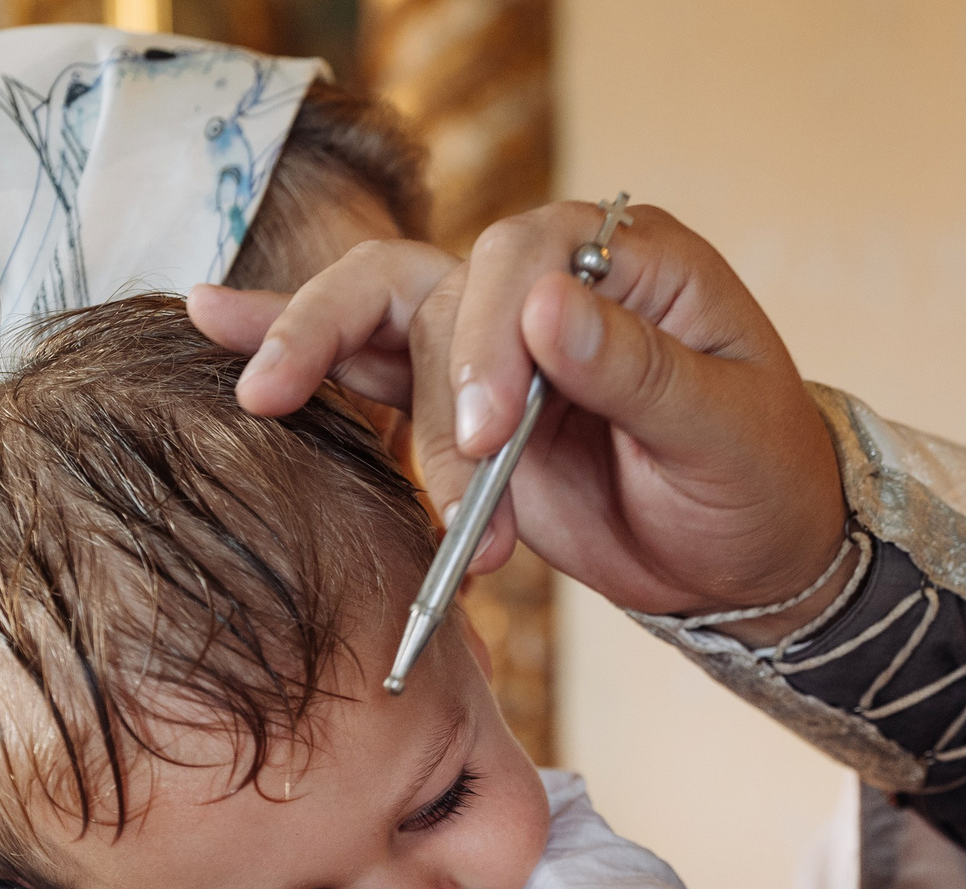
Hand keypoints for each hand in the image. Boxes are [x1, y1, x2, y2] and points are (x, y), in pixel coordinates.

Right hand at [189, 203, 847, 620]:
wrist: (749, 555)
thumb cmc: (757, 478)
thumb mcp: (721, 429)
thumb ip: (635, 370)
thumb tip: (546, 310)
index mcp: (624, 256)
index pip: (522, 259)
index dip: (489, 339)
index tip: (489, 436)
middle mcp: (544, 280)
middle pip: (430, 287)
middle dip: (422, 384)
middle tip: (451, 473)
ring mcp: (490, 339)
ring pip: (379, 322)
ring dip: (343, 383)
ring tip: (301, 429)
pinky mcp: (453, 400)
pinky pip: (363, 362)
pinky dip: (290, 347)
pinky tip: (209, 327)